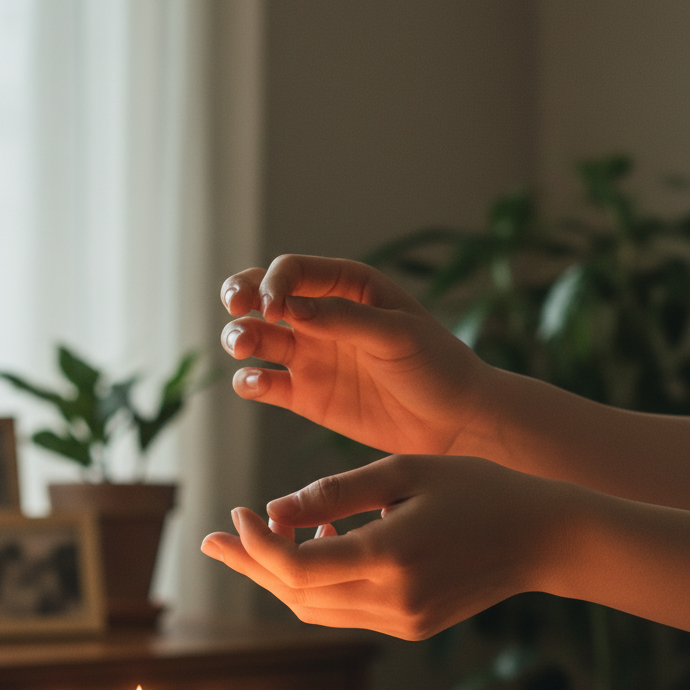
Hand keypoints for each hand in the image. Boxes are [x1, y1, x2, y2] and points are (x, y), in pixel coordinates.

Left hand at [200, 455, 562, 638]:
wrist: (543, 537)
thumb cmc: (475, 488)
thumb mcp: (402, 470)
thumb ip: (333, 494)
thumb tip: (271, 512)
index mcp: (390, 557)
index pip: (294, 567)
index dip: (254, 545)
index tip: (237, 514)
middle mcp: (392, 601)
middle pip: (293, 594)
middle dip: (248, 565)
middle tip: (212, 540)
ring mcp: (401, 621)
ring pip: (312, 610)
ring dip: (276, 578)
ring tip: (253, 542)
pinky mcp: (409, 627)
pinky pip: (341, 612)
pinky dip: (314, 586)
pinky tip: (311, 548)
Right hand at [221, 254, 493, 456]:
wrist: (453, 419)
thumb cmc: (435, 365)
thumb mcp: (396, 333)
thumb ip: (342, 319)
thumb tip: (286, 308)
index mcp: (346, 287)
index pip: (291, 270)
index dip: (273, 283)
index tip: (275, 308)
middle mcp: (320, 317)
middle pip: (261, 295)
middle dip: (239, 295)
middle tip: (235, 308)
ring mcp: (309, 356)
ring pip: (255, 338)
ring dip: (238, 337)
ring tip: (241, 347)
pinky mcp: (304, 396)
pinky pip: (263, 384)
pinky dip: (248, 381)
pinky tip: (256, 383)